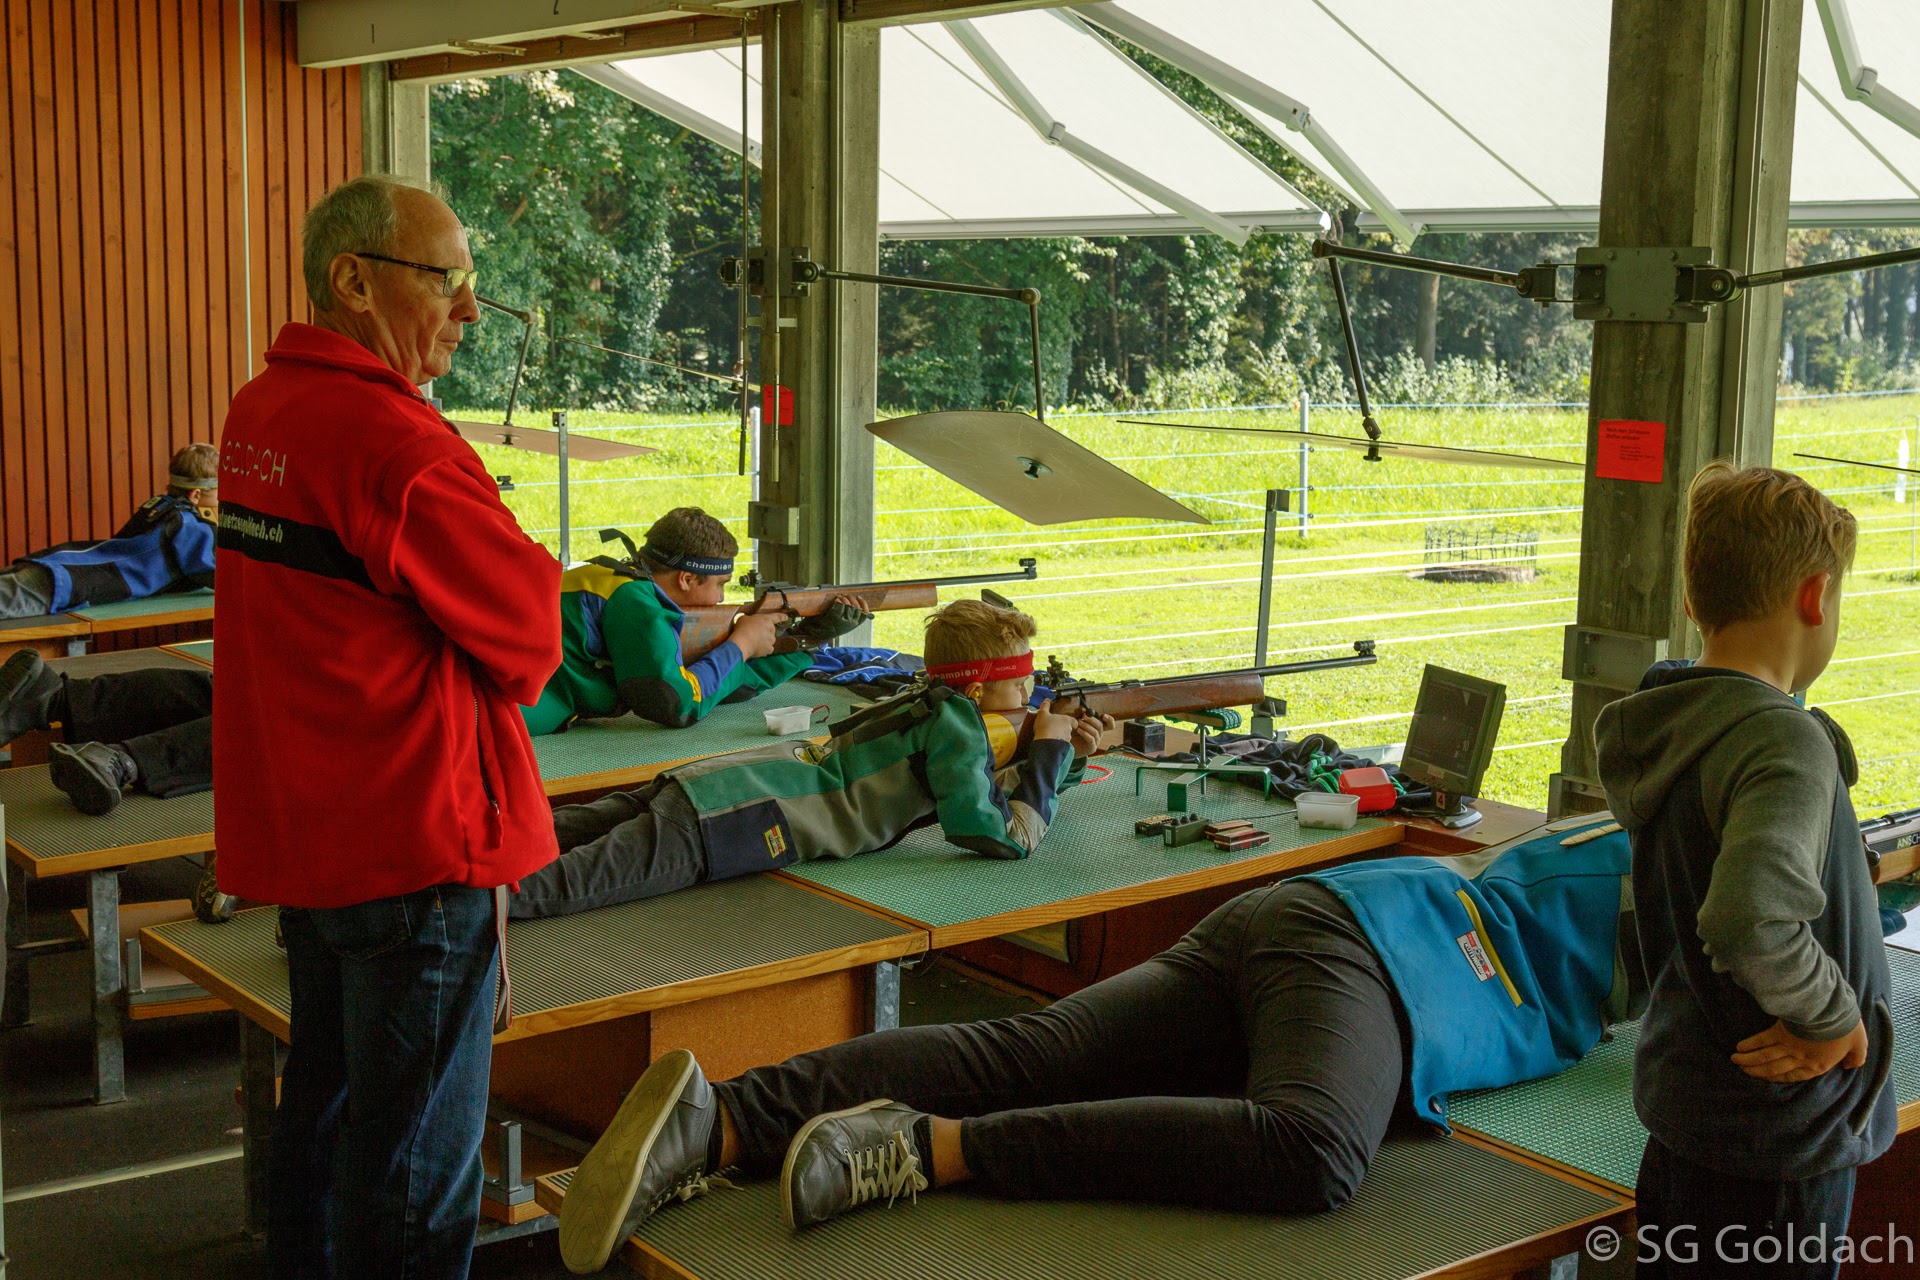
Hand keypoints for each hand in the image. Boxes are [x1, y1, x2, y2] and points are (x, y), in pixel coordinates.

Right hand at [727, 609, 789, 659]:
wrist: (742, 643)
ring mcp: (771, 640)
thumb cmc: (742, 629)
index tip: (786, 617)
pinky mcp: (769, 649)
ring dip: (764, 641)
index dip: (782, 617)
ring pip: (769, 640)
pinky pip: (768, 649)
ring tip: (754, 642)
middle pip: (770, 630)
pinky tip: (756, 648)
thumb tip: (749, 622)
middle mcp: (771, 629)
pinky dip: (763, 649)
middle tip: (755, 634)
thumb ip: (751, 620)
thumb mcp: (744, 618)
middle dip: (764, 632)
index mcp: (767, 620)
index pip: (777, 617)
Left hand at [786, 595, 872, 646]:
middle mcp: (851, 623)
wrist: (818, 634)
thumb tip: (855, 604)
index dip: (863, 603)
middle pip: (856, 606)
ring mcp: (843, 620)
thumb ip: (850, 617)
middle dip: (851, 598)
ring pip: (849, 605)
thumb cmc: (830, 627)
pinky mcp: (835, 617)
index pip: (865, 613)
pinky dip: (838, 600)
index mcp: (855, 625)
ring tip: (840, 597)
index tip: (858, 597)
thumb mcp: (844, 624)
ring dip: (845, 598)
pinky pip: (840, 605)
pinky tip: (836, 599)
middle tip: (846, 596)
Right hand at [1030, 698, 1076, 742]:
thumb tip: (1047, 700)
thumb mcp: (1042, 713)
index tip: (1064, 721)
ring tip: (1051, 736)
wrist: (1045, 743)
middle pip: (1069, 728)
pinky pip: (1062, 744)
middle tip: (1054, 728)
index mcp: (1066, 720)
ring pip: (1066, 736)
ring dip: (1060, 736)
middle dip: (1063, 728)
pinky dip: (1058, 743)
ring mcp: (1067, 739)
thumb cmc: (1044, 727)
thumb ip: (1045, 706)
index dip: (1070, 721)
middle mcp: (1069, 729)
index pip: (1074, 721)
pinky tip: (1050, 742)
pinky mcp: (1064, 747)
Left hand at [1069, 712, 1115, 757]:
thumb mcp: (1079, 724)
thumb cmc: (1074, 734)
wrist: (1069, 747)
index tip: (1104, 715)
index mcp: (1098, 728)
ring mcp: (1096, 742)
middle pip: (1100, 726)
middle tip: (1084, 716)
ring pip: (1095, 732)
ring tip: (1078, 722)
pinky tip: (1078, 730)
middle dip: (1092, 720)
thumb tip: (1083, 710)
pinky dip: (1085, 733)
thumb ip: (1083, 718)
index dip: (1110, 720)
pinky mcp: (1092, 748)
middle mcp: (1099, 735)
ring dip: (1087, 726)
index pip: (1110, 725)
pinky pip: (1091, 739)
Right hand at [1731, 1018, 1867, 1081]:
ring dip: (1749, 1060)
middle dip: (1758, 1071)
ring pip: (1764, 1056)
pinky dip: (1751, 1044)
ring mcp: (1787, 1045)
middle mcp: (1799, 1059)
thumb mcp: (1859, 1045)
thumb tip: (1851, 1066)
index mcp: (1817, 1065)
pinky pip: (1762, 1040)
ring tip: (1736, 1061)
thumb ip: (1856, 1058)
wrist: (1831, 1012)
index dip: (1778, 1078)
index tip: (1765, 1078)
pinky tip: (1740, 1047)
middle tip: (1743, 1070)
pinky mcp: (1779, 1032)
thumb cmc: (1845, 1028)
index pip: (1794, 1076)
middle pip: (1774, 1068)